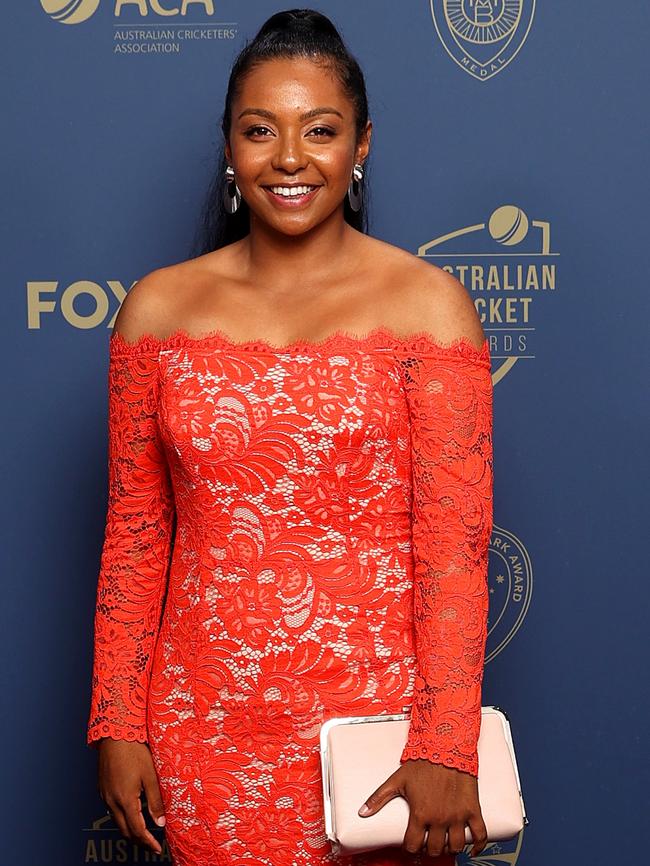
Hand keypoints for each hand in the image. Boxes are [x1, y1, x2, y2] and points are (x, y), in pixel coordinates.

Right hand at [96, 738, 165, 854]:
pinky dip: (123, 818)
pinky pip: (112, 810)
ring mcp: (105, 796)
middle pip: (125, 831)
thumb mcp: (150, 775)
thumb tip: (160, 822)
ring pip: (117, 822)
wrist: (114, 735)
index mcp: (125, 800)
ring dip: (130, 830)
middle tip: (152, 844)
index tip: (157, 849)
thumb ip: (155, 800)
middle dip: (139, 841)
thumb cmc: (134, 751)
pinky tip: (133, 814)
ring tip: (145, 832)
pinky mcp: (103, 789)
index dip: (148, 842)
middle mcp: (112, 801)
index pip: (137, 830)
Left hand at [358, 758, 487, 857]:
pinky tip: (472, 849)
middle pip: (435, 849)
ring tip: (444, 842)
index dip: (411, 848)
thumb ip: (379, 798)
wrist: (447, 746)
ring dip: (449, 848)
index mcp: (420, 813)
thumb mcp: (397, 780)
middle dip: (429, 849)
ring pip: (456, 846)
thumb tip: (362, 812)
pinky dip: (478, 846)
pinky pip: (480, 835)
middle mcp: (439, 818)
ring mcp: (458, 816)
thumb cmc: (422, 762)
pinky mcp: (472, 810)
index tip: (411, 845)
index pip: (413, 845)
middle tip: (428, 842)